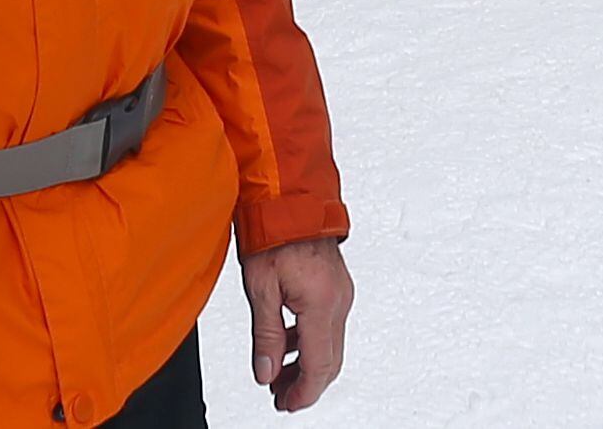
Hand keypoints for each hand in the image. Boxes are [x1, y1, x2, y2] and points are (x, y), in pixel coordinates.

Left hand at [246, 234, 353, 410]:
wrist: (292, 197)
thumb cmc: (275, 233)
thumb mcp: (261, 289)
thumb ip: (266, 336)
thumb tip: (266, 373)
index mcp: (322, 304)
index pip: (318, 366)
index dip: (302, 393)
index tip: (285, 405)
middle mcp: (339, 300)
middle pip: (330, 361)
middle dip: (306, 385)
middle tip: (280, 397)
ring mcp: (342, 292)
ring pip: (331, 345)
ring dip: (308, 365)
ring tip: (279, 374)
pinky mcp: (337, 286)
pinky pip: (330, 326)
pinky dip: (312, 343)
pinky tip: (288, 344)